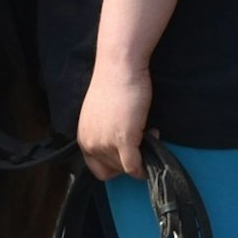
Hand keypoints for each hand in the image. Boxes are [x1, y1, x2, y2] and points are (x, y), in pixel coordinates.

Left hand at [77, 60, 152, 179]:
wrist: (119, 68)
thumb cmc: (112, 87)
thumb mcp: (101, 117)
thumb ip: (104, 134)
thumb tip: (119, 149)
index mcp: (83, 138)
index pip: (97, 169)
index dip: (115, 165)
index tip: (127, 153)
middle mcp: (90, 143)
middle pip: (114, 170)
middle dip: (131, 157)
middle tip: (141, 136)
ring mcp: (105, 143)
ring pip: (126, 169)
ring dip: (141, 154)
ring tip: (147, 129)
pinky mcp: (122, 140)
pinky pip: (134, 167)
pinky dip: (144, 166)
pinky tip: (154, 140)